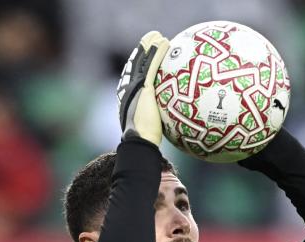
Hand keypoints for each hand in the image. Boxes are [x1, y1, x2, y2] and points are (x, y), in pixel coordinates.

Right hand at [116, 31, 169, 146]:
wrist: (140, 142)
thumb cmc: (147, 141)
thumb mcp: (153, 127)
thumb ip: (158, 119)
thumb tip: (174, 124)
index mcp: (130, 98)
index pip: (134, 77)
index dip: (139, 65)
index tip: (146, 58)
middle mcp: (129, 89)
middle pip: (135, 64)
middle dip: (142, 50)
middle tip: (150, 39)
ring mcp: (135, 87)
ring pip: (142, 61)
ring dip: (149, 46)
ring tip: (157, 35)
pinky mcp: (143, 87)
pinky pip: (152, 65)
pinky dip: (157, 52)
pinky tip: (165, 42)